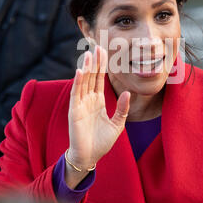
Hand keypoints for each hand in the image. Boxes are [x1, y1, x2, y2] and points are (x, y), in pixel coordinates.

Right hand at [66, 46, 129, 185]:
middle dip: (95, 62)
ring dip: (86, 68)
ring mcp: (80, 104)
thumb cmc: (102, 141)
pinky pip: (76, 94)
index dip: (102, 66)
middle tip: (98, 46)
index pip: (100, 79)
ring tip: (89, 54)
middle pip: (92, 77)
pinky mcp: (74, 111)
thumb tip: (128, 92)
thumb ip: (122, 108)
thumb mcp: (118, 124)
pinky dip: (78, 82)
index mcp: (98, 101)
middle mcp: (89, 100)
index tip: (105, 52)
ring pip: (83, 82)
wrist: (90, 156)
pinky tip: (80, 71)